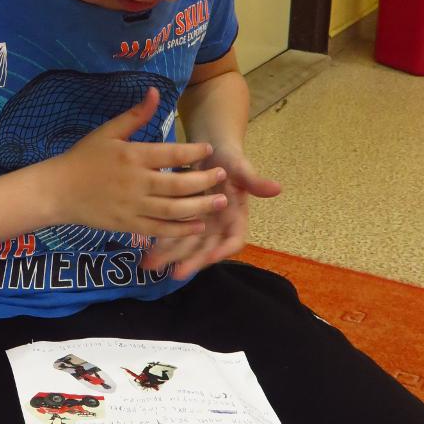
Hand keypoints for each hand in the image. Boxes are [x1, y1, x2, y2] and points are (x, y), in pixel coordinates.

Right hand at [45, 87, 229, 237]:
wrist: (57, 191)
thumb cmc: (83, 158)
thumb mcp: (107, 132)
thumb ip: (136, 115)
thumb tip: (156, 91)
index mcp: (132, 156)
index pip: (171, 154)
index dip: (193, 152)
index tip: (208, 149)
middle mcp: (136, 182)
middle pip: (178, 184)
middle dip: (204, 180)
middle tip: (222, 176)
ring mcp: (133, 206)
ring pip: (174, 209)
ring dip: (200, 206)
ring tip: (220, 202)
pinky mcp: (129, 225)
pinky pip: (160, 229)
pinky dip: (181, 229)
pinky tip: (198, 225)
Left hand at [140, 144, 280, 277]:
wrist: (209, 150)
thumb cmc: (228, 158)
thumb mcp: (240, 167)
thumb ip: (254, 181)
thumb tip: (277, 188)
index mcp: (236, 218)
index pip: (234, 241)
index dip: (223, 251)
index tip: (211, 258)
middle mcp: (218, 227)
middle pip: (206, 249)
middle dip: (191, 261)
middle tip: (176, 273)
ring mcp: (200, 226)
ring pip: (186, 246)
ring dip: (170, 257)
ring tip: (152, 266)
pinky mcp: (182, 221)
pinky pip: (171, 235)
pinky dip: (160, 243)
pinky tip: (145, 252)